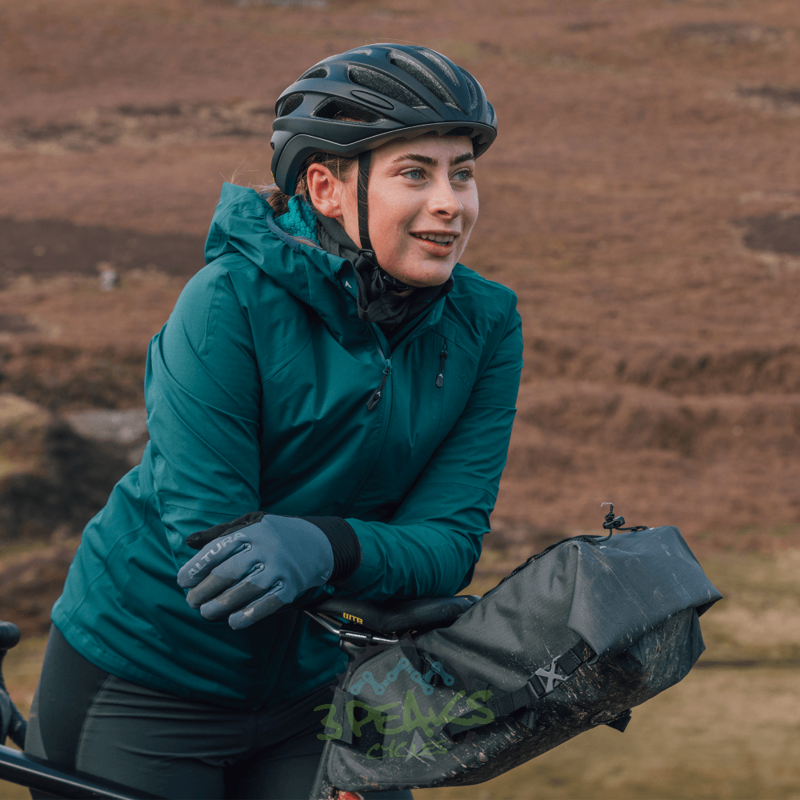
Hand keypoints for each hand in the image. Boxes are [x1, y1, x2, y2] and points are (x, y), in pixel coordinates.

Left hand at [177, 513, 333, 628]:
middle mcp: (266, 549)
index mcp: (252, 531)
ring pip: (243, 592)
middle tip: (191, 601)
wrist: (318, 544)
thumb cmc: (276, 535)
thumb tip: (188, 542)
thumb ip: (220, 534)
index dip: (197, 566)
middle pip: (227, 573)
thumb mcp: (251, 524)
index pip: (218, 549)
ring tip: (206, 613)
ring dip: (219, 606)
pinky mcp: (290, 587)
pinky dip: (247, 616)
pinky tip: (232, 622)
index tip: (183, 581)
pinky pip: (266, 605)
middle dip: (204, 590)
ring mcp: (279, 569)